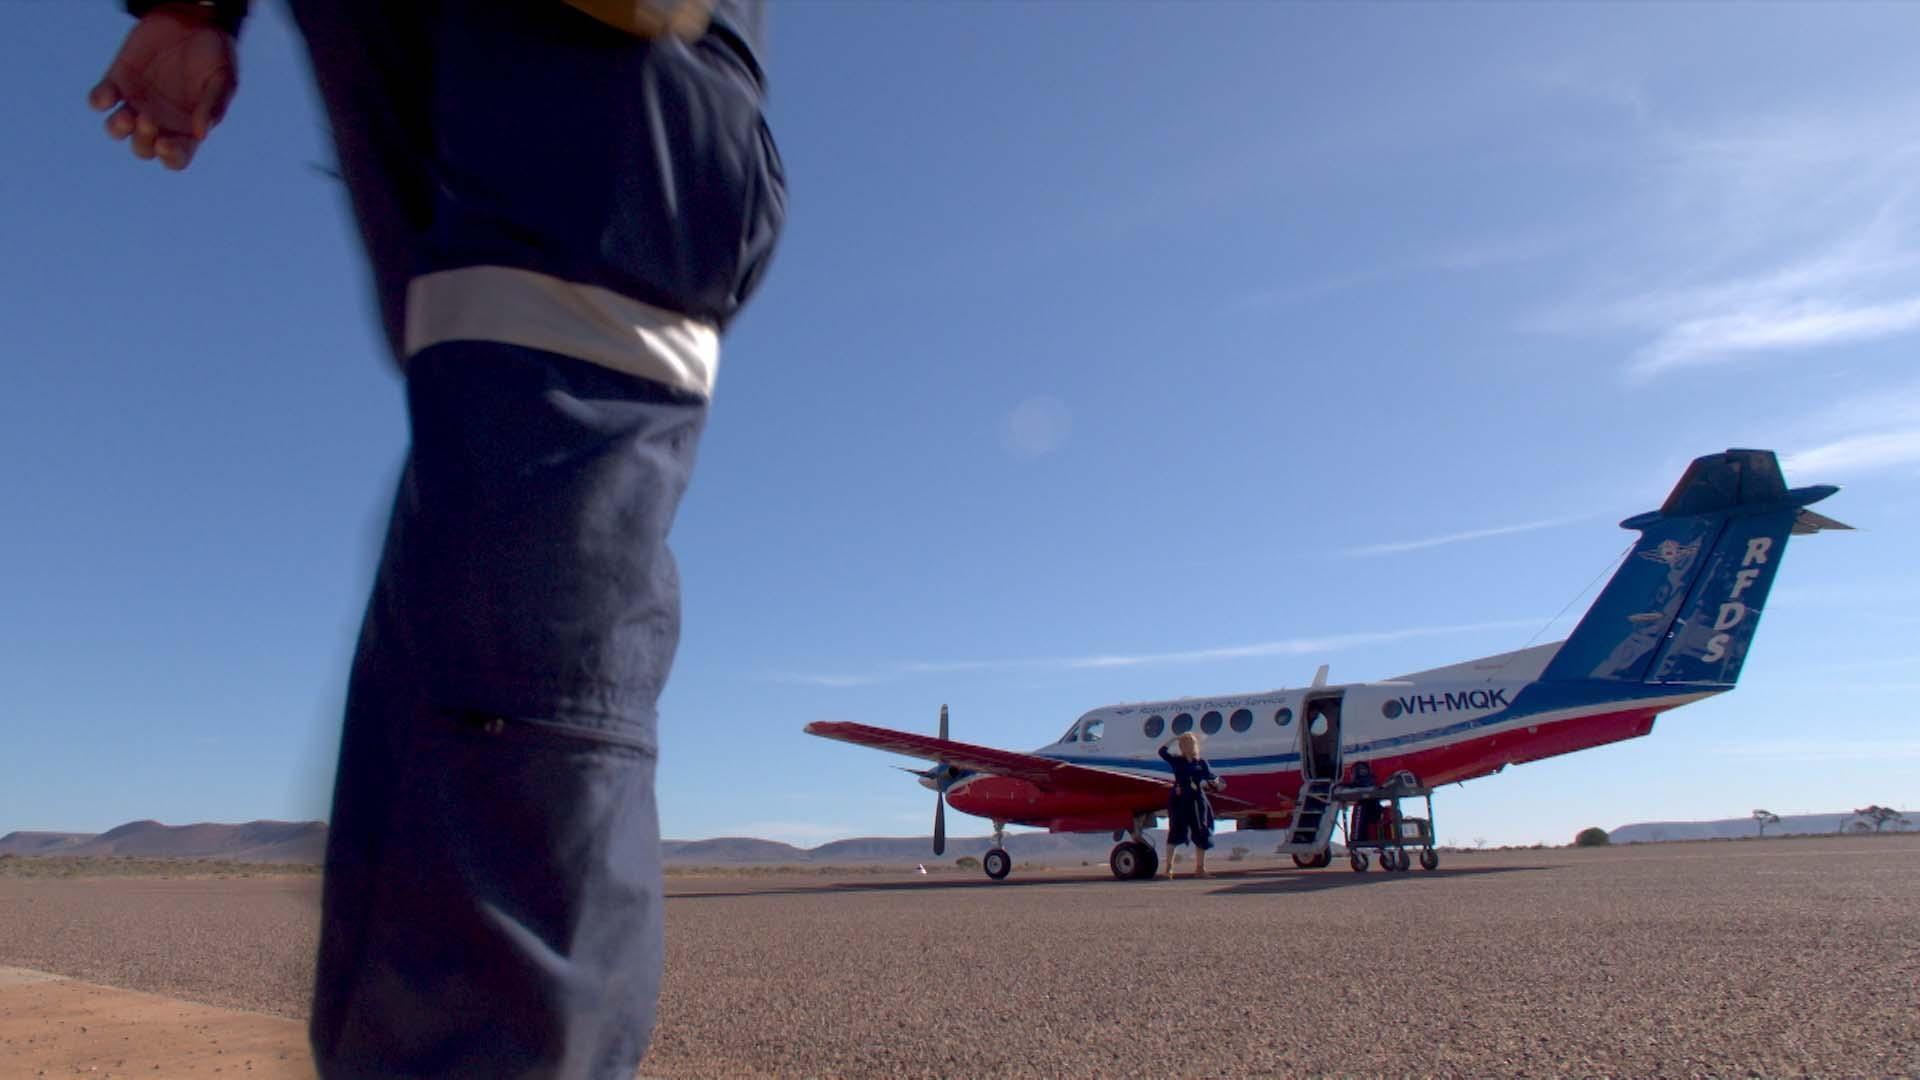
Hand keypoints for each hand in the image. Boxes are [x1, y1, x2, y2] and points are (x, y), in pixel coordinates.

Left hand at [89, 5, 238, 170]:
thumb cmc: (215, 53)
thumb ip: (213, 106)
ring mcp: (136, 101)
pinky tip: (107, 94)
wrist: (192, 18)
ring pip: (117, 130)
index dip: (171, 157)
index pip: (177, 157)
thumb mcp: (224, 79)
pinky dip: (99, 100)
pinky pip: (100, 99)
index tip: (166, 145)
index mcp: (187, 126)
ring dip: (118, 128)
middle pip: (143, 149)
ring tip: (127, 114)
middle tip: (148, 119)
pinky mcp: (118, 80)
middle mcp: (160, 119)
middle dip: (143, 140)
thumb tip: (201, 134)